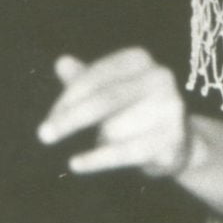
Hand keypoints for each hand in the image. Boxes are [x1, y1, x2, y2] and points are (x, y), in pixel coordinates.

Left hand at [39, 50, 193, 178]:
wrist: (178, 144)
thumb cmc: (134, 112)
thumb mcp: (107, 92)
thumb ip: (85, 80)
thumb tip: (61, 63)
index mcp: (138, 59)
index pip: (94, 77)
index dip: (67, 99)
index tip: (49, 120)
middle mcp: (160, 77)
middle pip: (104, 100)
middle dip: (70, 119)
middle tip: (44, 135)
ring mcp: (171, 108)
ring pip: (114, 128)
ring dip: (101, 140)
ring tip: (110, 140)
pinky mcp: (173, 139)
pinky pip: (125, 152)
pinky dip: (97, 159)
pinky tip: (76, 164)